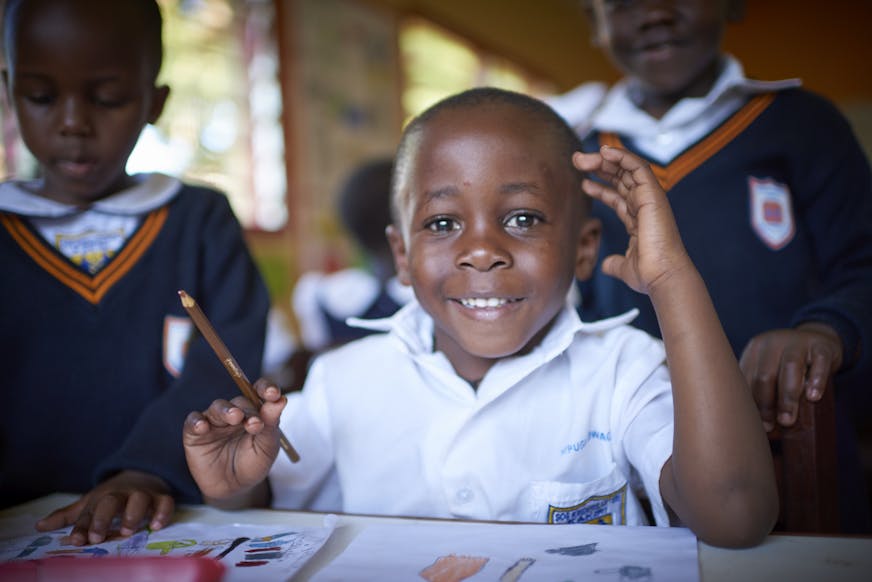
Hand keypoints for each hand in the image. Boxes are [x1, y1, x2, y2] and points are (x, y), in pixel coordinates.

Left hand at [35, 470, 172, 544]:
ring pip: (139, 500)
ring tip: (127, 530)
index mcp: (103, 496)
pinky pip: (166, 503)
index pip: (90, 511)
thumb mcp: (90, 502)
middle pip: (111, 502)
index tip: (77, 540)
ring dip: (132, 514)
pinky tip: (156, 525)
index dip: (83, 526)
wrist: (144, 472)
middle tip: (98, 537)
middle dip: (103, 519)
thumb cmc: (114, 494)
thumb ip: (67, 516)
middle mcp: (122, 494)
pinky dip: (162, 513)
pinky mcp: (163, 497)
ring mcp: (143, 495)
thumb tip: (39, 527)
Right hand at [183, 379, 285, 503]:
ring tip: (235, 417)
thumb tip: (281, 399)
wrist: (233, 488)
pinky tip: (203, 426)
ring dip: (226, 411)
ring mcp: (214, 421)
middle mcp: (234, 411)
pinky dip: (197, 422)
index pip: (259, 392)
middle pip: (240, 402)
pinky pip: (193, 421)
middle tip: (255, 423)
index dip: (266, 388)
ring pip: (218, 407)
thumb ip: (271, 423)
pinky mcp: (195, 433)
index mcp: (254, 411)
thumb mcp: (267, 447)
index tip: (273, 393)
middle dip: (248, 410)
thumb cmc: (253, 464)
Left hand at [573, 146, 691, 294]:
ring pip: (627, 169)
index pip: (618, 196)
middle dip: (598, 168)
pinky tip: (604, 152)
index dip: (600, 188)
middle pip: (620, 178)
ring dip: (604, 159)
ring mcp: (649, 198)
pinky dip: (622, 156)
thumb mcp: (624, 267)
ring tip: (581, 158)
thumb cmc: (648, 274)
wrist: (661, 275)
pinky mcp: (653, 194)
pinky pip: (638, 167)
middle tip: (576, 161)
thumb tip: (606, 266)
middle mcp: (644, 206)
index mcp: (639, 220)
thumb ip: (615, 264)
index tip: (583, 183)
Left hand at [739, 323, 842, 430]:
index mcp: (755, 350)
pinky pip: (819, 362)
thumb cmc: (788, 363)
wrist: (817, 338)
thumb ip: (764, 392)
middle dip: (766, 404)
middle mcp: (772, 343)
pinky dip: (816, 381)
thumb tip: (765, 431)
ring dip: (787, 397)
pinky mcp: (820, 346)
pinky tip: (813, 397)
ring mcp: (797, 341)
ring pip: (790, 367)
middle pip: (765, 375)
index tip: (755, 424)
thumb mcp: (772, 370)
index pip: (747, 378)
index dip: (750, 403)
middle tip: (771, 426)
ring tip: (787, 420)